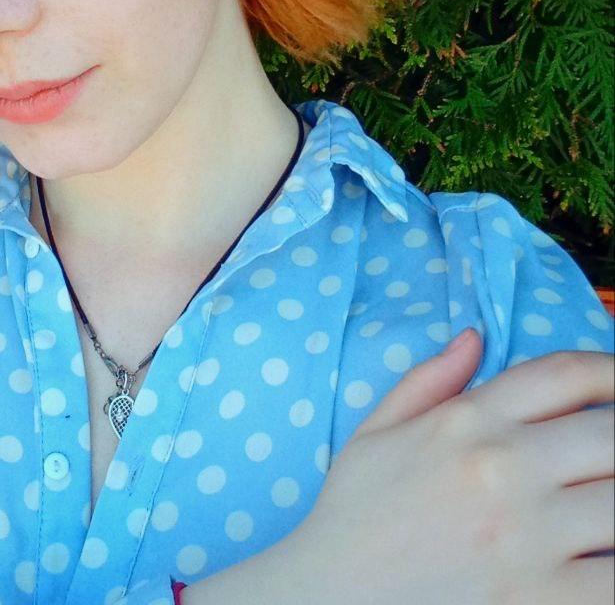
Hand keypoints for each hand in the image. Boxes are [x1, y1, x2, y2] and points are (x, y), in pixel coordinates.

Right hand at [278, 329, 613, 604]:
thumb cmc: (352, 519)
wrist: (328, 598)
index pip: (564, 374)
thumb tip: (473, 337)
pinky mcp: (540, 599)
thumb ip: (427, 380)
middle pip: (613, 434)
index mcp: (467, 421)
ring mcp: (526, 535)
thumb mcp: (374, 433)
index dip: (612, 372)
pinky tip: (610, 557)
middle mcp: (503, 467)